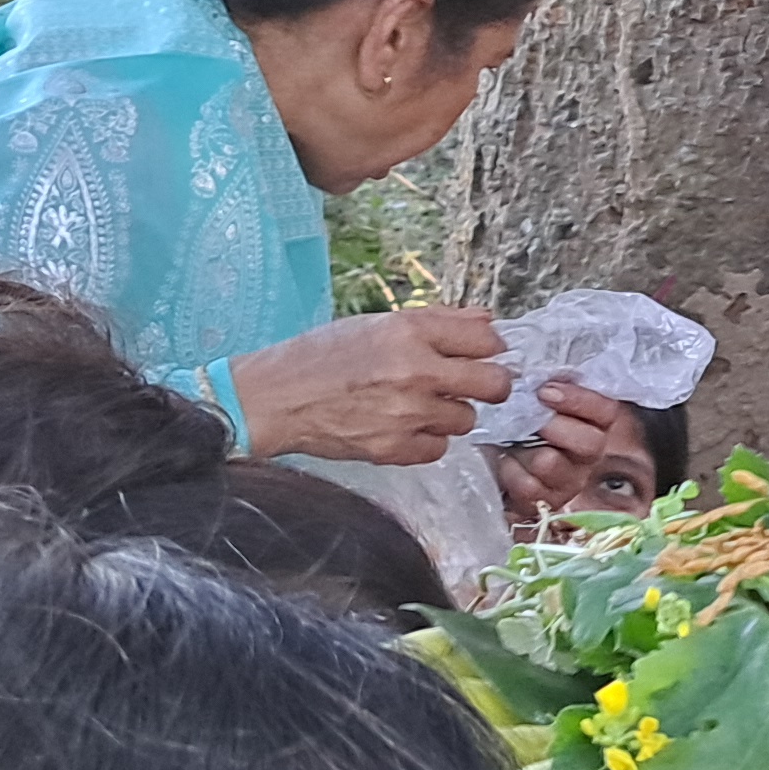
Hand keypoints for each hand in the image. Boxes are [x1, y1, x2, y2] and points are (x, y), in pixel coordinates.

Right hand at [225, 307, 511, 463]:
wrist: (274, 398)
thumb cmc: (321, 356)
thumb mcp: (376, 323)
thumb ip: (438, 321)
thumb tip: (488, 320)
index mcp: (409, 332)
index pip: (487, 339)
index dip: (488, 347)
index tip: (479, 353)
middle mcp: (415, 371)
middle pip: (494, 384)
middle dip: (489, 384)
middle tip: (470, 384)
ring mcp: (407, 414)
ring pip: (467, 419)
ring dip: (450, 413)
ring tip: (418, 404)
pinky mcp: (394, 449)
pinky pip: (438, 448)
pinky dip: (426, 439)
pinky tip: (402, 426)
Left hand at [489, 380, 621, 523]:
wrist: (492, 465)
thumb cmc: (516, 426)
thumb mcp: (531, 401)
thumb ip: (544, 386)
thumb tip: (536, 367)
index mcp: (592, 424)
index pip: (606, 410)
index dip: (580, 399)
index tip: (545, 390)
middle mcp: (586, 455)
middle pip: (590, 443)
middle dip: (554, 427)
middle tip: (529, 419)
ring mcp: (569, 482)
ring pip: (552, 464)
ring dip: (525, 451)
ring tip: (511, 442)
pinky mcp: (546, 503)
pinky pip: (528, 487)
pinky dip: (510, 472)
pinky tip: (505, 463)